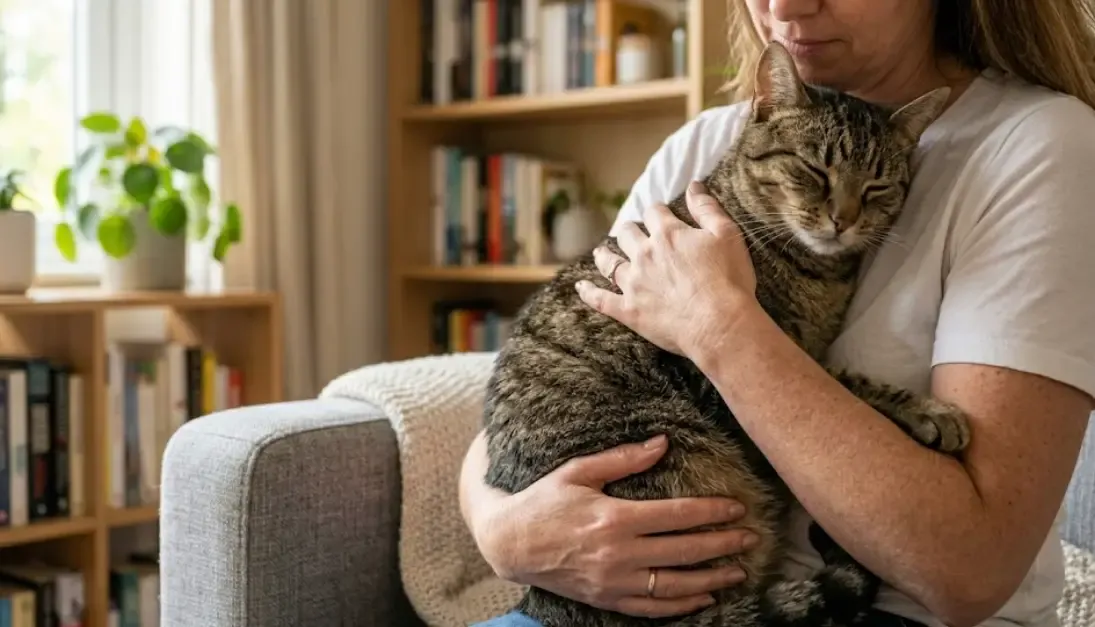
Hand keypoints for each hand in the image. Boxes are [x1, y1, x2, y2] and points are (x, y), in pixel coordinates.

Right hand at [463, 432, 753, 617]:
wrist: (509, 543)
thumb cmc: (543, 501)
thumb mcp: (578, 471)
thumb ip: (622, 458)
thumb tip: (662, 443)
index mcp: (615, 518)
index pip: (677, 516)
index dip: (712, 512)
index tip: (737, 508)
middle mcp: (618, 554)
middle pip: (684, 551)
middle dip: (722, 544)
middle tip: (751, 537)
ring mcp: (613, 581)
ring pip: (674, 585)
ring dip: (711, 578)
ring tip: (738, 571)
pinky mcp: (606, 598)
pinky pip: (652, 607)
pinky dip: (681, 604)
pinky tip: (703, 596)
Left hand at [576, 181, 756, 356]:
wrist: (718, 323)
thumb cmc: (728, 280)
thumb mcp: (727, 235)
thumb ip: (707, 208)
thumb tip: (693, 185)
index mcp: (668, 234)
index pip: (654, 213)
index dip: (656, 212)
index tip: (658, 215)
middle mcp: (645, 254)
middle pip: (628, 234)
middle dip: (629, 230)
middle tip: (629, 232)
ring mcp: (633, 283)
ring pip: (610, 263)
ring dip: (604, 255)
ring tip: (600, 252)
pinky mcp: (628, 310)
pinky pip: (600, 299)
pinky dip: (588, 293)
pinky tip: (580, 288)